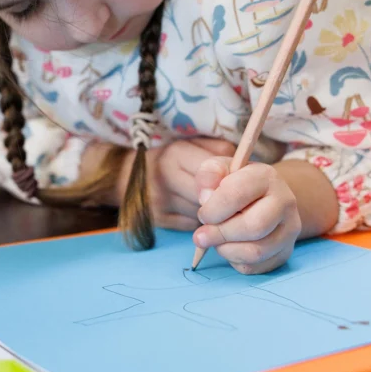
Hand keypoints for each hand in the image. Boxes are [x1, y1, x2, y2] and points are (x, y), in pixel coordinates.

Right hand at [113, 138, 236, 231]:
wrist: (127, 175)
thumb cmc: (172, 159)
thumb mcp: (194, 145)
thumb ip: (218, 153)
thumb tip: (243, 169)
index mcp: (176, 153)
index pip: (212, 172)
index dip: (228, 182)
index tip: (235, 185)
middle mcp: (164, 177)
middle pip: (206, 198)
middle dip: (222, 201)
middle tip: (233, 201)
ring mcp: (159, 201)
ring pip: (199, 215)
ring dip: (212, 214)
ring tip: (215, 205)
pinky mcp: (157, 220)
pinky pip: (189, 226)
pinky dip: (197, 223)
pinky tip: (198, 215)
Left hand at [193, 162, 300, 274]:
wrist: (261, 198)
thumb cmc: (235, 184)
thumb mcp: (219, 170)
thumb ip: (209, 175)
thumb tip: (206, 197)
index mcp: (266, 176)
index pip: (237, 194)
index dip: (213, 209)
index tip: (202, 215)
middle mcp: (285, 202)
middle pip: (253, 227)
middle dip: (220, 234)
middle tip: (201, 235)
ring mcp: (289, 230)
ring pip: (255, 251)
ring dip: (226, 250)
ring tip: (215, 240)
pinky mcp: (285, 252)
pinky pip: (257, 266)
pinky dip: (235, 261)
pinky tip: (229, 247)